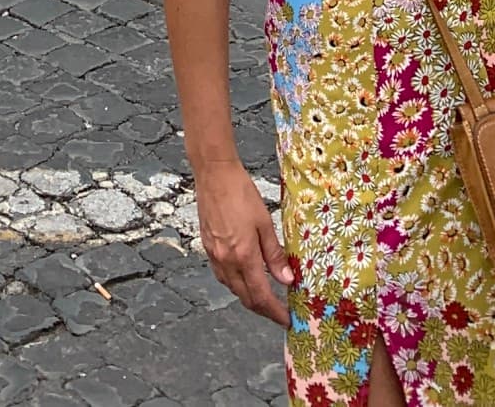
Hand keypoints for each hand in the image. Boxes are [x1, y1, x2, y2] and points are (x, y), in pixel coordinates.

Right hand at [194, 163, 294, 324]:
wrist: (214, 174)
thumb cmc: (241, 192)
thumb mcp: (265, 222)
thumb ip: (275, 254)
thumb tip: (287, 280)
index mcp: (243, 256)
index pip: (261, 296)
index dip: (275, 312)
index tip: (287, 320)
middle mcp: (226, 261)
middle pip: (245, 298)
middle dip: (263, 310)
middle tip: (278, 313)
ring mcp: (214, 255)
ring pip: (232, 289)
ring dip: (249, 298)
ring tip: (265, 296)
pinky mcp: (207, 247)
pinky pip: (222, 276)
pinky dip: (236, 283)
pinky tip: (244, 277)